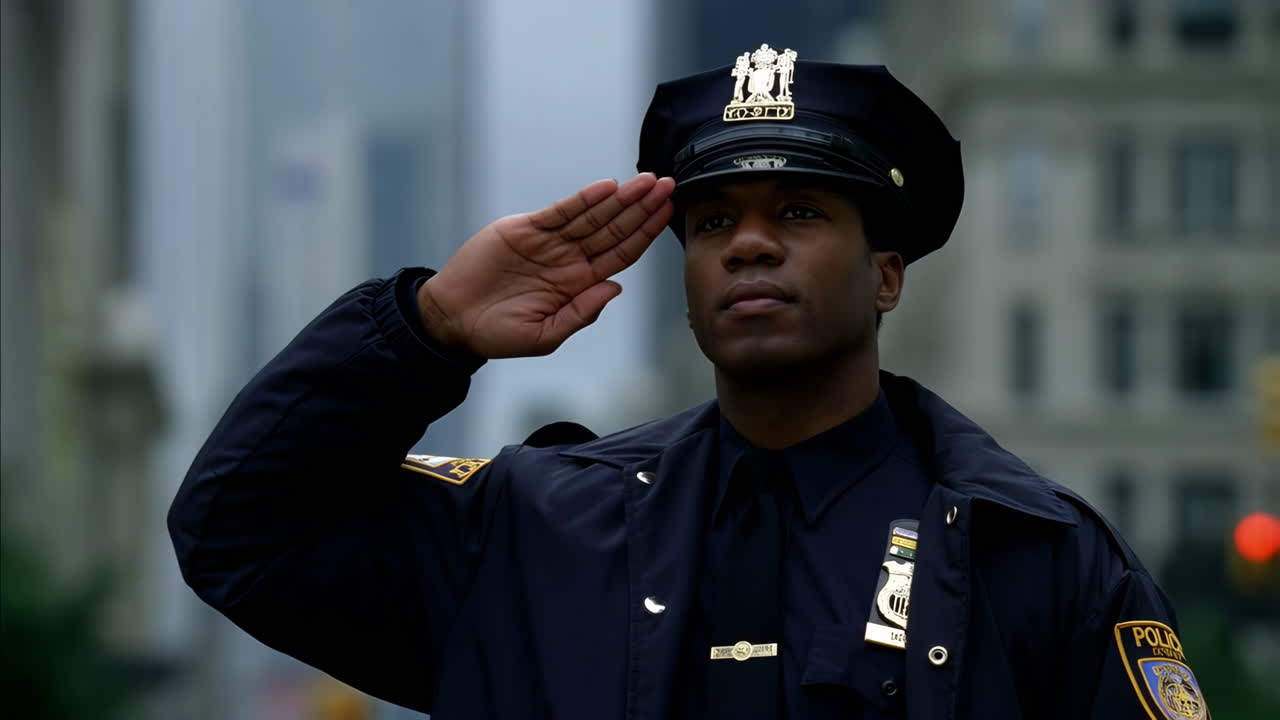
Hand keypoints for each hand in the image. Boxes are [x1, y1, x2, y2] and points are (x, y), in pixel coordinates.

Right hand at [419, 173, 675, 358]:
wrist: (453, 320)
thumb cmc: (498, 333)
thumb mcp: (544, 335)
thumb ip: (581, 313)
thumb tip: (616, 289)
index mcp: (579, 283)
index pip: (621, 254)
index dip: (645, 234)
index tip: (667, 214)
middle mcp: (569, 258)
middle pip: (614, 228)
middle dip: (642, 207)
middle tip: (668, 186)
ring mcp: (549, 242)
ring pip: (592, 216)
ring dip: (621, 198)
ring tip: (647, 181)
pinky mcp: (525, 230)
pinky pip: (561, 212)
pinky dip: (583, 200)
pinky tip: (607, 188)